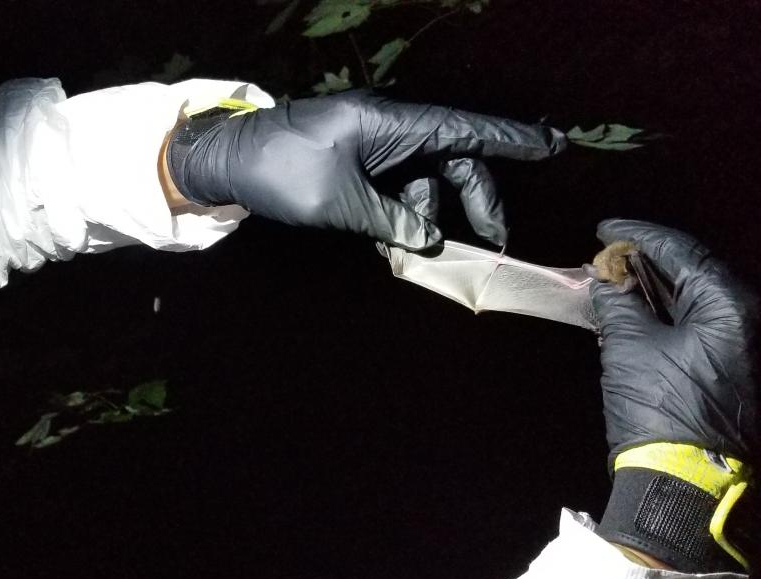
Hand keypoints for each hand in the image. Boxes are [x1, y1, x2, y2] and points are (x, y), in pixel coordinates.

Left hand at [168, 92, 565, 249]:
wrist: (227, 161)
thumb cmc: (281, 171)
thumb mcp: (341, 204)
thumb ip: (393, 223)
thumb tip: (431, 240)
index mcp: (391, 124)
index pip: (465, 130)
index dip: (511, 140)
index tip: (552, 146)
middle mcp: (391, 131)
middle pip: (454, 162)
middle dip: (477, 202)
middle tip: (493, 241)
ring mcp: (376, 147)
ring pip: (426, 182)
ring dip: (428, 219)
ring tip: (415, 252)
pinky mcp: (360, 164)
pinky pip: (399, 190)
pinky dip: (403, 217)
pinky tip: (398, 244)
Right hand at [590, 219, 759, 572]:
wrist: (684, 484)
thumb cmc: (660, 409)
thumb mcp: (629, 348)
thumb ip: (618, 304)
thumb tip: (607, 280)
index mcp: (731, 307)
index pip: (683, 252)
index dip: (639, 235)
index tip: (605, 228)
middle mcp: (749, 321)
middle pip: (695, 274)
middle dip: (647, 263)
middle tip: (607, 257)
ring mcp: (744, 349)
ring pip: (697, 302)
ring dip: (656, 292)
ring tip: (615, 286)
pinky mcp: (734, 372)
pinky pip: (702, 328)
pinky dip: (668, 318)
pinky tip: (637, 318)